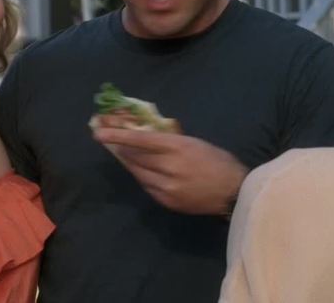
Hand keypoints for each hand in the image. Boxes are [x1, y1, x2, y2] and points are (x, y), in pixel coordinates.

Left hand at [92, 127, 248, 215]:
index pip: (141, 140)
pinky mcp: (167, 202)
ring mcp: (167, 187)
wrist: (234, 192)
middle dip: (118, 147)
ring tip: (121, 153)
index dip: (118, 135)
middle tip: (105, 137)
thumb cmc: (217, 161)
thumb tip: (146, 135)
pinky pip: (147, 186)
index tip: (99, 131)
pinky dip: (142, 176)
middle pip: (135, 157)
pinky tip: (142, 170)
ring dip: (129, 162)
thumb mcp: (194, 142)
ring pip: (138, 172)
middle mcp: (169, 167)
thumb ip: (170, 140)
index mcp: (178, 147)